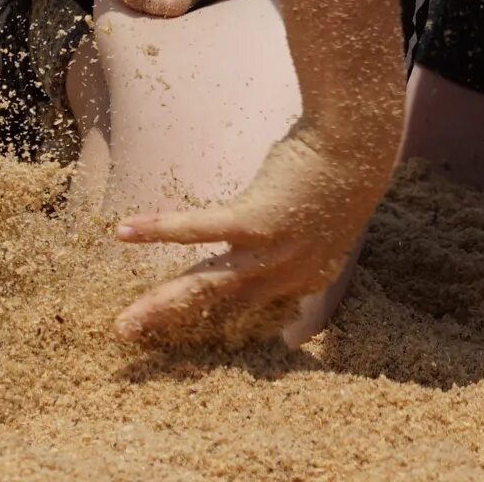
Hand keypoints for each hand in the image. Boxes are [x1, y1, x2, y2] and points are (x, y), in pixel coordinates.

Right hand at [111, 120, 395, 346]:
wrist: (359, 144)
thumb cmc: (344, 168)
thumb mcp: (328, 214)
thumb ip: (300, 231)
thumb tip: (272, 225)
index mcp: (305, 278)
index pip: (253, 308)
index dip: (217, 318)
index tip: (187, 327)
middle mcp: (285, 275)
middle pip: (221, 306)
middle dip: (176, 325)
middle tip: (141, 340)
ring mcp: (269, 252)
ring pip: (204, 285)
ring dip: (161, 305)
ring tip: (125, 323)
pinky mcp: (252, 221)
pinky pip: (197, 229)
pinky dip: (158, 229)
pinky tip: (124, 231)